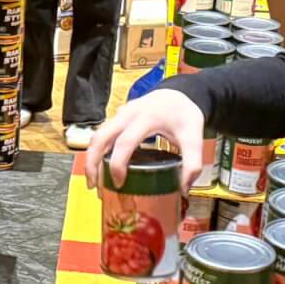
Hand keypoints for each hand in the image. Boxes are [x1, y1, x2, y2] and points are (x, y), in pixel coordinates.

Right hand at [85, 88, 207, 190]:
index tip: (119, 183)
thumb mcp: (194, 138)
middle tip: (94, 186)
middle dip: (92, 163)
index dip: (118, 164)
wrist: (178, 94)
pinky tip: (100, 168)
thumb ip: (192, 164)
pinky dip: (96, 152)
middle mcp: (127, 114)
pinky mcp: (117, 119)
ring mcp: (119, 115)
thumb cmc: (184, 115)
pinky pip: (101, 134)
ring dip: (91, 158)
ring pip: (96, 136)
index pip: (125, 142)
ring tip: (93, 181)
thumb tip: (183, 189)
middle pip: (100, 137)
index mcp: (146, 118)